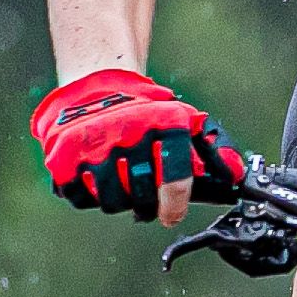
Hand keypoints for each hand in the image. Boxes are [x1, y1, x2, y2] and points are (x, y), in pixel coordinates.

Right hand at [31, 66, 236, 221]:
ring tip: (120, 182)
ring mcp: (94, 145)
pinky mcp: (64, 156)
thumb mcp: (180, 118)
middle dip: (146, 204)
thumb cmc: (142, 107)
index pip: (175, 178)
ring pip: (112, 201)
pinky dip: (88, 194)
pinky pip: (80, 196)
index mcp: (162, 122)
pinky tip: (94, 178)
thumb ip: (207, 149)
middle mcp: (128, 132)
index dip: (175, 205)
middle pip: (143, 197)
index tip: (171, 214)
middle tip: (145, 197)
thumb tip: (232, 175)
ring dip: (118, 200)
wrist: (94, 83)